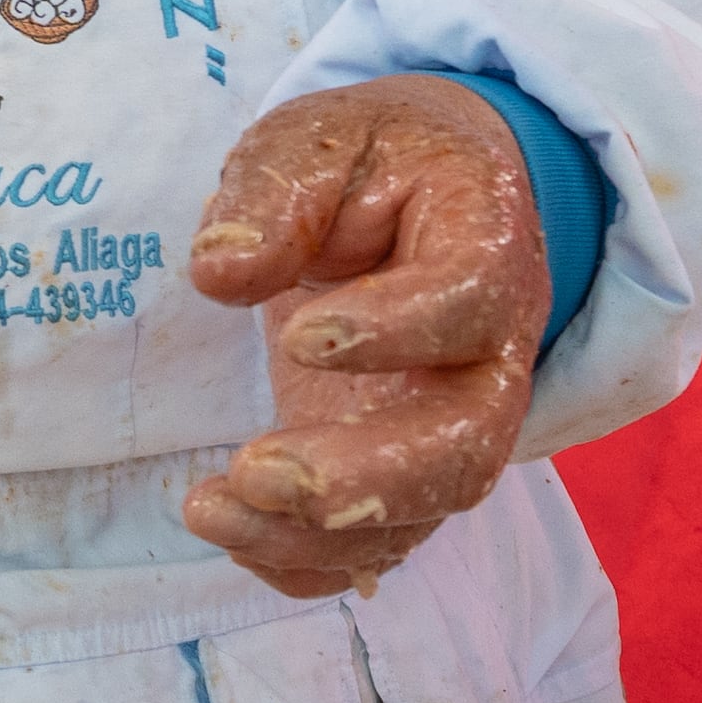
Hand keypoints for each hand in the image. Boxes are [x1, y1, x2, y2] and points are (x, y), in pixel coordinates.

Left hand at [179, 79, 547, 599]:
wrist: (424, 199)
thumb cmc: (375, 163)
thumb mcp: (320, 141)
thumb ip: (277, 193)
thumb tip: (221, 269)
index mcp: (484, 245)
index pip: (468, 297)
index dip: (394, 328)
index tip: (297, 334)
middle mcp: (490, 354)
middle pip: (465, 443)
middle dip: (367, 477)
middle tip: (256, 470)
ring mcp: (456, 422)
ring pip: (423, 511)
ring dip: (318, 534)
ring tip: (211, 509)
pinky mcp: (406, 468)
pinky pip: (382, 541)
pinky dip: (310, 561)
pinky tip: (234, 536)